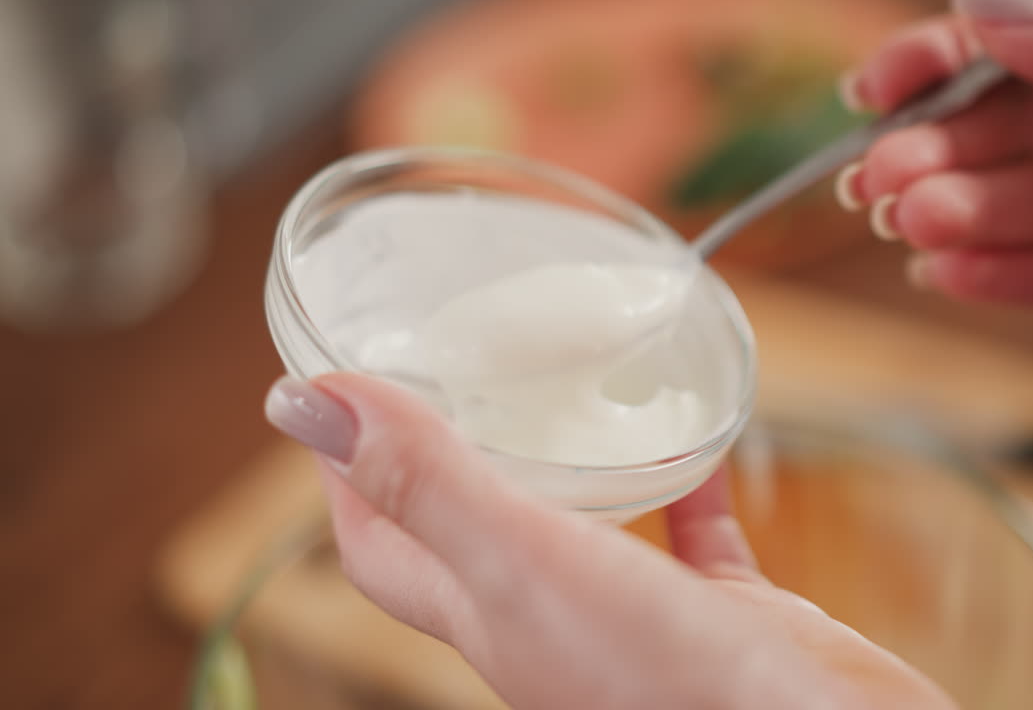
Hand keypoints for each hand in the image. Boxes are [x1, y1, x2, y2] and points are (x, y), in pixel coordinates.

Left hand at [264, 373, 954, 709]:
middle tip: (449, 363)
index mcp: (490, 615)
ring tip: (563, 385)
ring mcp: (637, 623)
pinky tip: (698, 435)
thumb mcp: (530, 565)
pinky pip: (694, 538)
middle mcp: (552, 623)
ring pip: (580, 528)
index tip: (338, 384)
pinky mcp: (722, 619)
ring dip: (561, 462)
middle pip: (470, 531)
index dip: (343, 470)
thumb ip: (428, 484)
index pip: (381, 543)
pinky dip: (686, 484)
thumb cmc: (673, 681)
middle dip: (443, 451)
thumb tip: (303, 402)